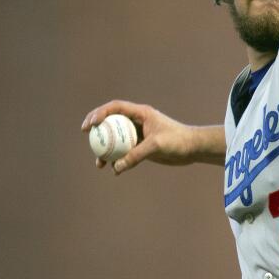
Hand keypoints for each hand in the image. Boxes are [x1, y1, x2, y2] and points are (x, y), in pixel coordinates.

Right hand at [81, 100, 220, 173]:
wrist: (193, 149)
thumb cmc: (178, 141)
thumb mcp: (157, 146)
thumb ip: (137, 155)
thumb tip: (116, 167)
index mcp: (141, 113)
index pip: (115, 108)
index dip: (100, 113)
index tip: (91, 124)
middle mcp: (137, 121)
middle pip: (111, 121)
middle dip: (96, 127)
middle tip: (86, 134)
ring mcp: (138, 134)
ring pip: (115, 139)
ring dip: (105, 149)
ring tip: (98, 163)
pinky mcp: (141, 147)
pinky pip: (124, 152)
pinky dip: (117, 160)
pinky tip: (113, 170)